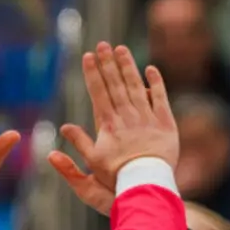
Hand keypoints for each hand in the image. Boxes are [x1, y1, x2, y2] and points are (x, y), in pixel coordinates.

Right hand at [46, 43, 174, 215]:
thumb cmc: (116, 178)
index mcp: (108, 125)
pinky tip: (150, 69)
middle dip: (108, 63)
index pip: (98, 93)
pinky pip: (160, 99)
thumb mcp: (92, 164)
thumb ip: (79, 143)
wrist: (146, 184)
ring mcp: (146, 118)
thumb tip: (64, 127)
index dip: (93, 73)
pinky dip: (156, 83)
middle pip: (116, 84)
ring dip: (128, 66)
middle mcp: (126, 117)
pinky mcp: (165, 123)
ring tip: (121, 49)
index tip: (88, 56)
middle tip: (103, 44)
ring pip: (136, 86)